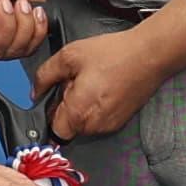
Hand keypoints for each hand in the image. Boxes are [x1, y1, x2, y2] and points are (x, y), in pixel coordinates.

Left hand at [35, 28, 174, 140]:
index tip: (54, 97)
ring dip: (82, 108)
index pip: (52, 130)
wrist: (149, 54)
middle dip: (66, 107)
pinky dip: (97, 107)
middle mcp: (94, 126)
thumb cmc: (115, 54)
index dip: (50, 112)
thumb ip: (44, 75)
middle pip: (68, 127)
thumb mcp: (69, 56)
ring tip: (93, 83)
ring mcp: (109, 126)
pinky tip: (104, 87)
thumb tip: (35, 90)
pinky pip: (99, 120)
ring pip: (84, 124)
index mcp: (78, 113)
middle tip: (76, 83)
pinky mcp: (120, 121)